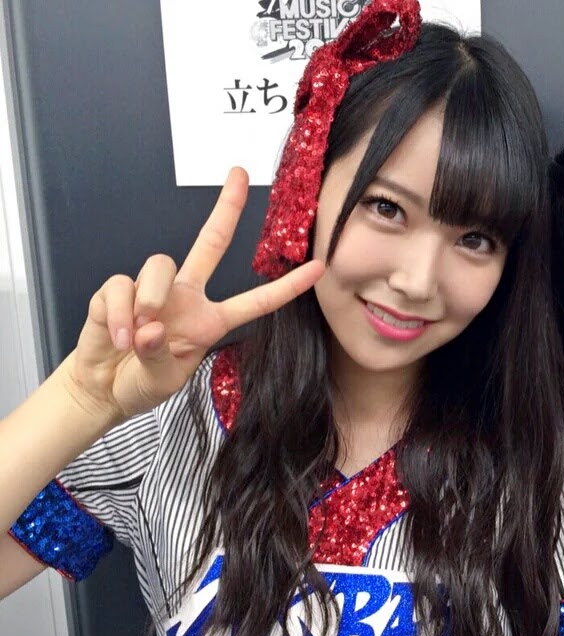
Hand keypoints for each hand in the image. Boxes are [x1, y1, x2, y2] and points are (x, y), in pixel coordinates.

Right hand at [63, 167, 324, 422]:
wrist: (103, 389)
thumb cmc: (140, 384)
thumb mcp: (162, 380)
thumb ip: (160, 356)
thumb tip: (151, 328)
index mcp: (210, 321)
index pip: (255, 301)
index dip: (286, 286)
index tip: (318, 267)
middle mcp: (187, 297)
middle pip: (211, 242)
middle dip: (227, 207)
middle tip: (240, 174)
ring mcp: (153, 290)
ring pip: (161, 264)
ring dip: (151, 298)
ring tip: (139, 335)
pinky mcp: (117, 290)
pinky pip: (122, 285)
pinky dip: (120, 313)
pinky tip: (119, 337)